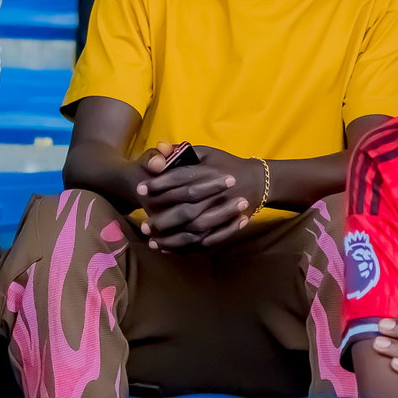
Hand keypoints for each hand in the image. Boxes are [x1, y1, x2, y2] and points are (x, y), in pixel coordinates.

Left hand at [135, 144, 263, 250]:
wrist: (257, 182)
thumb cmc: (226, 165)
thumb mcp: (206, 153)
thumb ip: (182, 151)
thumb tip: (160, 148)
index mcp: (210, 173)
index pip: (181, 178)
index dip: (159, 184)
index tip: (140, 189)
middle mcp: (217, 195)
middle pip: (186, 209)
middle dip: (162, 218)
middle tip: (143, 223)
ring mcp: (223, 213)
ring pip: (194, 229)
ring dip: (171, 237)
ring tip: (150, 240)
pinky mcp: (226, 227)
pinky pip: (204, 241)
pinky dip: (185, 247)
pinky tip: (166, 249)